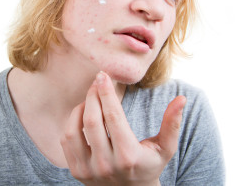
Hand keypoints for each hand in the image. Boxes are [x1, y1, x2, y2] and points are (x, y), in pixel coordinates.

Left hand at [60, 71, 185, 185]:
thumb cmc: (148, 165)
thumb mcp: (165, 148)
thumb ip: (172, 124)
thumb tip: (181, 99)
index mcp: (129, 156)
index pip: (113, 117)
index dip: (107, 93)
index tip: (103, 75)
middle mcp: (107, 164)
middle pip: (92, 120)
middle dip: (93, 95)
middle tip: (97, 81)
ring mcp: (89, 169)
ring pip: (74, 129)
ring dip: (80, 107)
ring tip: (91, 98)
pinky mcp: (77, 171)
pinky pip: (66, 140)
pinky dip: (72, 122)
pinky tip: (82, 114)